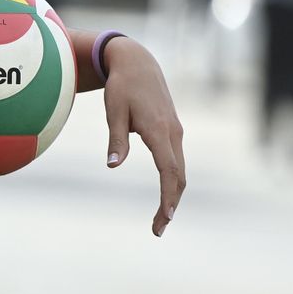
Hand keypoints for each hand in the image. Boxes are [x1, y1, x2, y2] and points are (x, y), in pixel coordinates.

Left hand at [101, 37, 186, 236]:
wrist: (138, 63)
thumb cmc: (121, 86)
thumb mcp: (113, 110)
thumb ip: (115, 138)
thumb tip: (112, 165)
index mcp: (158, 130)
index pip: (168, 169)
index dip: (167, 195)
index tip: (165, 217)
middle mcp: (172, 133)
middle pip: (179, 176)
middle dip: (170, 204)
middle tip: (157, 230)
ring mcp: (175, 133)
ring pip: (180, 171)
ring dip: (173, 196)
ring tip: (160, 219)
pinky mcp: (172, 131)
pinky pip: (176, 162)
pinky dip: (173, 182)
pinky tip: (165, 195)